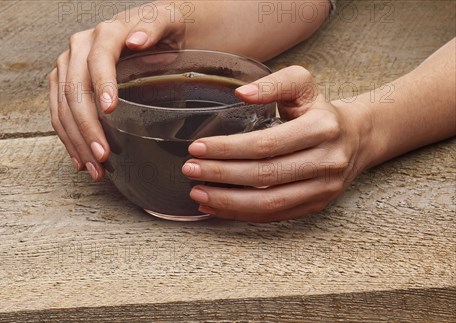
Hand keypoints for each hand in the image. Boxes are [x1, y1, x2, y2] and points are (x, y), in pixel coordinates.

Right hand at [49, 3, 186, 180]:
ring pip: (63, 107)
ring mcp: (68, 66)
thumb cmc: (163, 30)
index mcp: (106, 33)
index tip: (110, 109)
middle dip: (87, 126)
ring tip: (95, 167)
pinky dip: (69, 139)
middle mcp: (79, 47)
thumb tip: (136, 39)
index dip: (102, 83)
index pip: (98, 59)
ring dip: (77, 141)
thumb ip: (154, 26)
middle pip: (75, 89)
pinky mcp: (63, 83)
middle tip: (102, 155)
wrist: (153, 33)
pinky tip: (81, 160)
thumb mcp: (167, 21)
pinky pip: (59, 114)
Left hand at [181, 66, 372, 221]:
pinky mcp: (316, 206)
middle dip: (221, 174)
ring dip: (228, 201)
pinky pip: (275, 215)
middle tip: (190, 169)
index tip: (197, 147)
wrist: (356, 137)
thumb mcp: (302, 84)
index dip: (228, 148)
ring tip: (197, 193)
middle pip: (265, 175)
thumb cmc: (318, 110)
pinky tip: (216, 206)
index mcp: (322, 128)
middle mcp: (327, 161)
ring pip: (269, 202)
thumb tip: (241, 93)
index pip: (267, 144)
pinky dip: (241, 213)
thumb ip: (272, 83)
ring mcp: (323, 188)